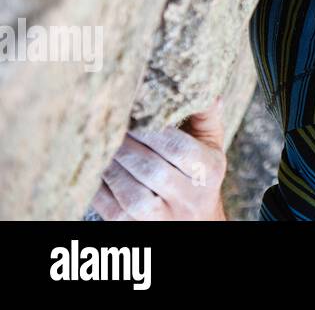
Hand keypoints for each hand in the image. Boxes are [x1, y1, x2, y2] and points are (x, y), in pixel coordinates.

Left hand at [91, 98, 227, 220]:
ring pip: (132, 194)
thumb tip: (207, 90)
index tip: (133, 112)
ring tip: (103, 145)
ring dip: (113, 167)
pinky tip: (97, 168)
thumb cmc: (199, 174)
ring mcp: (164, 219)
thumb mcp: (211, 146)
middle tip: (111, 126)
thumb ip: (206, 117)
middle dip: (128, 146)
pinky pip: (113, 210)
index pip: (179, 148)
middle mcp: (191, 199)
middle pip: (153, 170)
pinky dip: (100, 187)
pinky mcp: (137, 230)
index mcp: (209, 172)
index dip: (153, 131)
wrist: (195, 221)